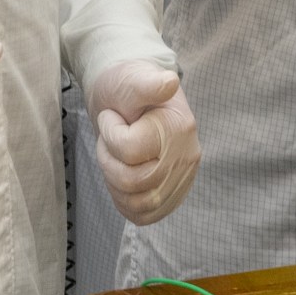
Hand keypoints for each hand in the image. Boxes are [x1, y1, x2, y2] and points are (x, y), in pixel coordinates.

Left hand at [86, 57, 198, 226]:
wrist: (130, 99)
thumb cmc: (128, 88)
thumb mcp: (133, 79)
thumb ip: (149, 84)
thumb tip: (169, 82)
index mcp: (180, 127)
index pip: (130, 150)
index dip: (110, 135)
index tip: (111, 117)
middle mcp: (187, 155)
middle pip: (134, 182)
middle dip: (108, 161)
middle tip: (108, 140)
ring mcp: (182, 177)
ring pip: (140, 204)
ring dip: (115, 183)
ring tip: (116, 158)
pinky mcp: (173, 194)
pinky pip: (146, 215)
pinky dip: (126, 204)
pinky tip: (121, 179)